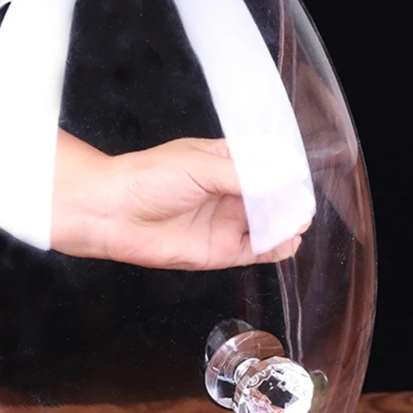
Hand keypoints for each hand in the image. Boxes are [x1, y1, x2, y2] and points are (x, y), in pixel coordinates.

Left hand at [94, 138, 305, 269]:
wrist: (112, 212)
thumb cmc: (147, 179)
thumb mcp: (199, 167)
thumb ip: (244, 175)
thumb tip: (285, 175)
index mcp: (223, 161)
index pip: (266, 164)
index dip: (285, 169)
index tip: (299, 174)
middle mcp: (228, 192)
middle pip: (271, 196)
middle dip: (289, 199)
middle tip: (300, 203)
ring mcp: (226, 222)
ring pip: (267, 224)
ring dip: (286, 223)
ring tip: (298, 221)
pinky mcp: (220, 250)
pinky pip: (256, 250)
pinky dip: (275, 248)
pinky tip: (289, 242)